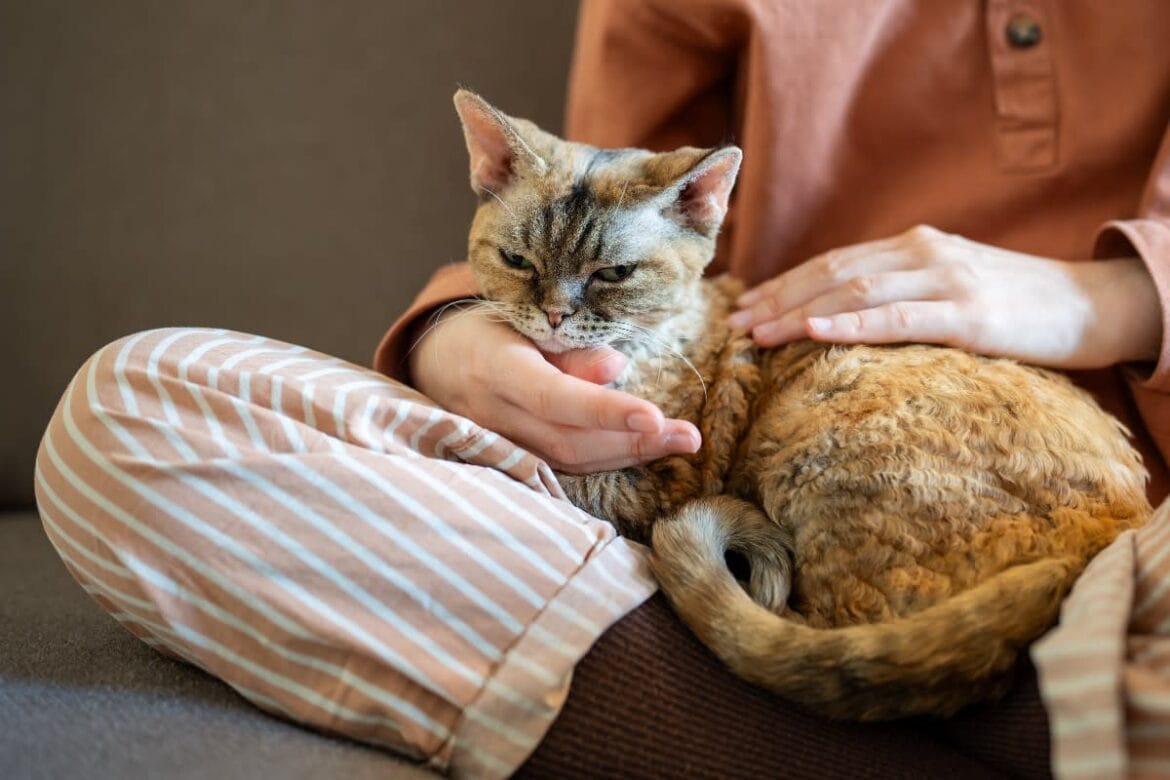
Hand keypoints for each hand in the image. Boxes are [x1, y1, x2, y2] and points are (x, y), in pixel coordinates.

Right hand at [408, 306, 700, 472]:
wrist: (434, 360)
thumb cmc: (486, 330)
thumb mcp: (521, 321)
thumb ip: (567, 350)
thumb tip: (616, 370)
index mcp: (495, 369)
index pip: (555, 399)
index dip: (606, 412)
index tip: (655, 417)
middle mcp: (493, 415)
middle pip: (570, 441)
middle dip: (635, 442)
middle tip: (689, 436)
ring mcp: (499, 444)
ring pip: (569, 461)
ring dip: (629, 455)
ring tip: (678, 442)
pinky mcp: (511, 459)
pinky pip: (563, 465)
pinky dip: (606, 458)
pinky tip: (644, 449)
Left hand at [729, 225, 1160, 368]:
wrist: (1091, 304)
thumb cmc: (1014, 302)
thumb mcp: (950, 284)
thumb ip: (902, 290)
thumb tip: (843, 313)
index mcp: (913, 246)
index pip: (834, 261)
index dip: (785, 283)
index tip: (745, 306)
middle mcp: (922, 253)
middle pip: (833, 273)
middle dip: (778, 299)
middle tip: (734, 325)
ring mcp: (946, 280)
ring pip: (855, 292)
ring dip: (799, 312)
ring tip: (758, 334)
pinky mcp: (969, 314)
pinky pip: (898, 319)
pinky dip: (851, 324)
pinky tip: (814, 331)